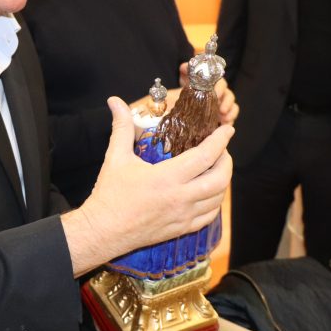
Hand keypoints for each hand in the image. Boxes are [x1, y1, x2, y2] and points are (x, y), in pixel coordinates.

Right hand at [61, 97, 233, 275]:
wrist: (104, 230)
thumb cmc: (109, 194)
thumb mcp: (116, 157)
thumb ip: (121, 127)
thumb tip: (115, 101)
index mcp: (167, 177)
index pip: (205, 156)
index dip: (221, 140)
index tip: (227, 130)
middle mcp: (180, 198)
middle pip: (220, 179)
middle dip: (227, 161)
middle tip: (222, 150)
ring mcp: (183, 215)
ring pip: (218, 198)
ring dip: (223, 181)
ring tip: (216, 168)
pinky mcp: (181, 228)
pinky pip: (209, 216)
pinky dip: (215, 202)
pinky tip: (209, 193)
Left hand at [177, 62, 238, 125]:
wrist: (187, 101)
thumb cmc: (189, 87)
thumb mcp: (186, 78)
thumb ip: (186, 70)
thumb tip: (185, 66)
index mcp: (214, 82)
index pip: (220, 82)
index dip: (219, 88)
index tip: (215, 93)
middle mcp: (221, 92)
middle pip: (229, 94)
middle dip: (226, 102)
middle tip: (221, 109)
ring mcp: (224, 104)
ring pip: (233, 105)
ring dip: (230, 111)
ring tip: (223, 118)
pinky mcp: (225, 114)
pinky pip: (232, 116)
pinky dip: (231, 119)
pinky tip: (225, 124)